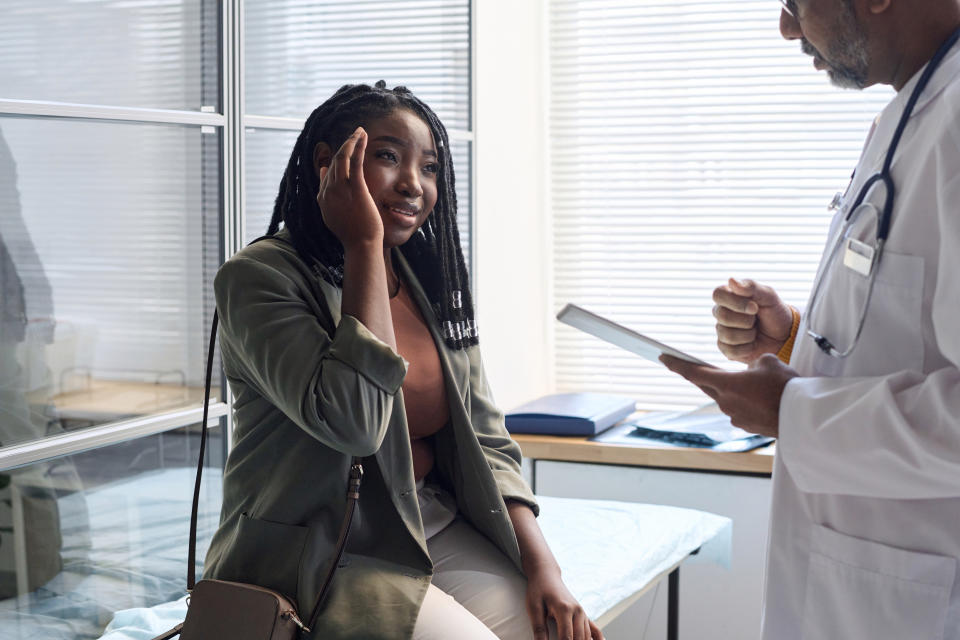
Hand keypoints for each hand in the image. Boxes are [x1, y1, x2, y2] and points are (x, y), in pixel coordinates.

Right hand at [316, 127, 382, 249]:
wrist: (361, 245)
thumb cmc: (352, 233)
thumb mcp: (334, 213)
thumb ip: (327, 195)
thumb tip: (324, 173)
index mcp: (323, 197)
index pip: (328, 172)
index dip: (338, 158)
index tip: (348, 148)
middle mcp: (329, 191)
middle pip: (335, 161)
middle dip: (345, 145)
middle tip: (355, 134)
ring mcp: (341, 190)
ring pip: (342, 158)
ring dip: (350, 141)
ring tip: (360, 131)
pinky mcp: (355, 189)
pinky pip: (355, 162)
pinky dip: (357, 146)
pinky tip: (362, 136)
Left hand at [525, 565, 603, 639]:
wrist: (546, 574)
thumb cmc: (538, 590)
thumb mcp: (533, 608)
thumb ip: (539, 629)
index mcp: (564, 609)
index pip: (566, 638)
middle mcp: (578, 611)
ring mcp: (582, 612)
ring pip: (586, 638)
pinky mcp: (583, 614)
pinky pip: (595, 629)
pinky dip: (597, 639)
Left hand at [659, 353, 798, 436]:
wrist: (802, 417)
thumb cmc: (785, 387)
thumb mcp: (768, 362)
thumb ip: (752, 364)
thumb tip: (750, 372)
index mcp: (726, 384)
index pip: (693, 373)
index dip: (676, 365)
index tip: (663, 358)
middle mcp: (725, 402)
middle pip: (707, 385)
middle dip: (701, 376)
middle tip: (694, 367)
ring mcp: (734, 416)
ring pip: (726, 397)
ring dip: (733, 389)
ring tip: (756, 384)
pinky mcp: (745, 425)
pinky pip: (739, 409)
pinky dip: (745, 402)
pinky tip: (762, 399)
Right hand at [713, 278, 792, 363]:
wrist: (784, 336)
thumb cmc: (775, 313)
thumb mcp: (769, 296)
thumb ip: (751, 287)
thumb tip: (731, 280)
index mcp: (729, 297)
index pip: (717, 294)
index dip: (735, 302)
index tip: (754, 307)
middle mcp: (722, 313)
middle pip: (723, 316)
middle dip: (747, 320)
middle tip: (757, 319)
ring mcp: (722, 331)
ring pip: (727, 335)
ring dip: (748, 335)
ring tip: (755, 331)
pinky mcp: (726, 348)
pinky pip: (731, 350)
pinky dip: (747, 348)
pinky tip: (753, 343)